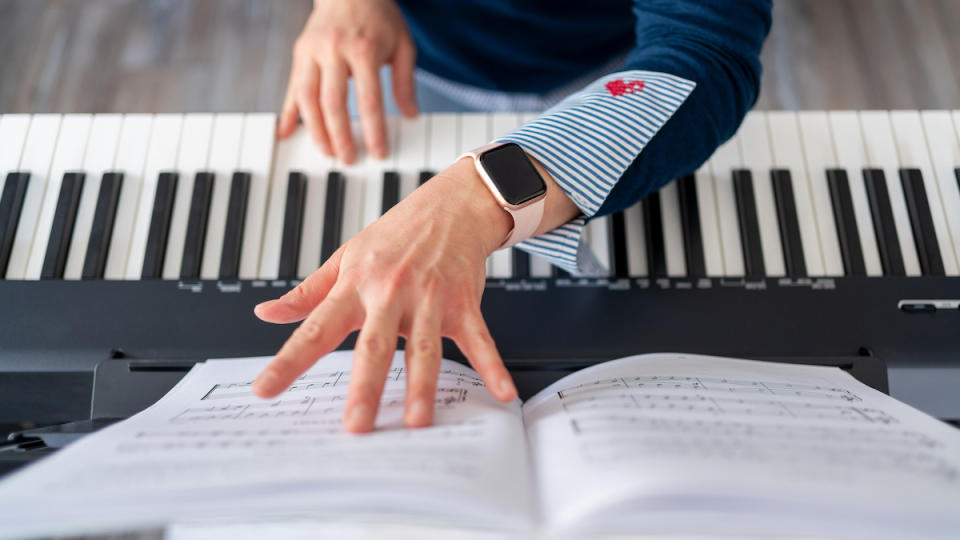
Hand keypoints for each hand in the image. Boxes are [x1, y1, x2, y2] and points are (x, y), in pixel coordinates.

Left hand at [251, 157, 578, 432]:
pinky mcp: (463, 302)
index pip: (314, 328)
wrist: (451, 204)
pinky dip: (491, 365)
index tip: (264, 390)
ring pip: (425, 347)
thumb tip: (266, 314)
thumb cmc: (395, 236)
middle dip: (365, 387)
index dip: (288, 360)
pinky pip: (479, 338)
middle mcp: (389, 293)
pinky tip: (500, 392)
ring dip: (423, 385)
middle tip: (356, 425)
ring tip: (417, 421)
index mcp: (355, 286)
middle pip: (374, 345)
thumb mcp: (345, 258)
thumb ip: (308, 293)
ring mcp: (430, 298)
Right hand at [278, 0, 417, 162]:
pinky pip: (291, 87)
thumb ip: (405, 81)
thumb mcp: (403, 45)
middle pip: (333, 102)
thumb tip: (411, 115)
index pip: (369, 99)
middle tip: (347, 159)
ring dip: (315, 129)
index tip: (379, 153)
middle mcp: (334, 49)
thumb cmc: (379, 18)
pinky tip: (286, 132)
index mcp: (364, 49)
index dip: (374, 130)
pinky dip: (288, 112)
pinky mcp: (299, 53)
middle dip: (340, 135)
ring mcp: (312, 51)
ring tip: (326, 151)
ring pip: (307, 98)